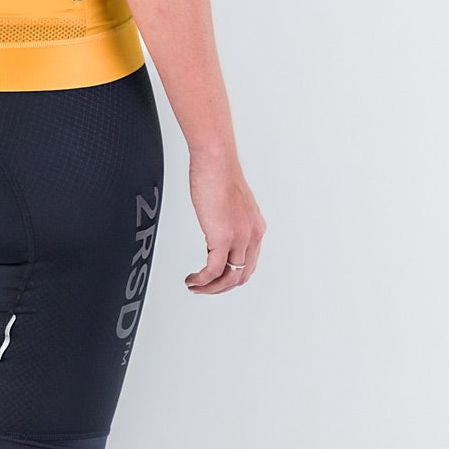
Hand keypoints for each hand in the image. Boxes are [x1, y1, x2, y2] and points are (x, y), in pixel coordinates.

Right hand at [185, 148, 265, 291]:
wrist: (215, 160)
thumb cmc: (218, 173)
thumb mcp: (230, 204)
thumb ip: (227, 221)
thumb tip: (215, 232)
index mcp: (255, 228)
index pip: (249, 264)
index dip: (231, 277)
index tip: (215, 280)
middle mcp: (252, 235)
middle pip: (241, 276)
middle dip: (220, 288)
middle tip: (203, 288)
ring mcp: (239, 238)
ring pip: (228, 278)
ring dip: (210, 288)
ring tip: (194, 286)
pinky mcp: (223, 237)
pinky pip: (213, 270)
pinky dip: (201, 280)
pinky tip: (192, 280)